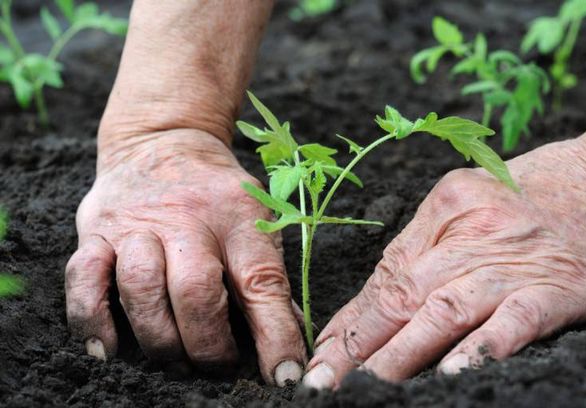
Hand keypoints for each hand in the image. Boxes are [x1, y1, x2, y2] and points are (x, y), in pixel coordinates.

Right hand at [65, 129, 305, 385]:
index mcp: (238, 217)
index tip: (286, 376)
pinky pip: (83, 279)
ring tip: (176, 360)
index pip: (262, 281)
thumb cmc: (216, 194)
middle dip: (208, 344)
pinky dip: (92, 321)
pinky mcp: (96, 231)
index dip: (276, 335)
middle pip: (195, 290)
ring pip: (140, 288)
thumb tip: (288, 340)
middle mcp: (186, 218)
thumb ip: (267, 277)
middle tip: (218, 366)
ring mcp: (136, 224)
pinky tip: (108, 350)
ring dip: (160, 339)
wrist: (163, 141)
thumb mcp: (254, 219)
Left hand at [303, 128, 585, 388]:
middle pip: (404, 293)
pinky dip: (480, 348)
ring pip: (445, 310)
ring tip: (371, 385)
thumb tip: (369, 307)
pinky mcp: (555, 287)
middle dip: (360, 343)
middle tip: (327, 380)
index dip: (351, 319)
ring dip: (403, 352)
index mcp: (443, 209)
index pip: (385, 274)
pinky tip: (451, 373)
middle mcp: (470, 233)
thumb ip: (421, 251)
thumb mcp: (464, 207)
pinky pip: (513, 321)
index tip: (325, 352)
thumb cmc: (527, 195)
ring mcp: (512, 262)